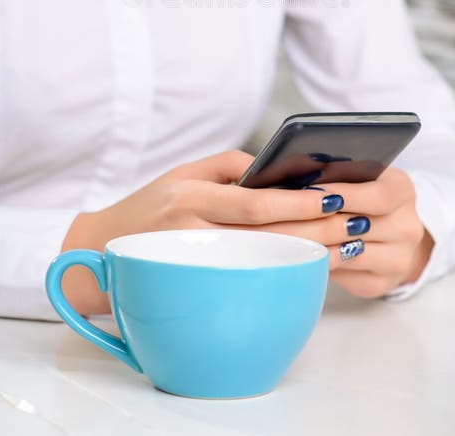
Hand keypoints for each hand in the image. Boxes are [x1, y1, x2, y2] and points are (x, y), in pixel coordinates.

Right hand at [59, 150, 348, 314]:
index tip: (333, 198)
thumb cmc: (149, 205)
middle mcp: (189, 231)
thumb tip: (279, 172)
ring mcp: (192, 264)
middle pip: (265, 237)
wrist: (99, 250)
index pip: (253, 202)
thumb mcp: (183, 171)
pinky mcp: (193, 287)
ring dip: (307, 256)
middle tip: (355, 225)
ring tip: (345, 248)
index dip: (297, 204)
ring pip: (261, 262)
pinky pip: (248, 279)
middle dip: (315, 232)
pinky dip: (283, 272)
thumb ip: (230, 166)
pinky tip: (310, 268)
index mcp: (188, 194)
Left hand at [250, 167, 433, 297]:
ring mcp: (398, 259)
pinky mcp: (381, 283)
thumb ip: (332, 170)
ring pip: (349, 255)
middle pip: (360, 228)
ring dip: (311, 246)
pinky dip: (319, 264)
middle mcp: (407, 227)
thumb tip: (297, 171)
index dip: (342, 194)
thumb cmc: (360, 193)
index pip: (377, 195)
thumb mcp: (354, 173)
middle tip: (277, 219)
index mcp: (402, 190)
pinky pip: (345, 275)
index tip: (307, 190)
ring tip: (277, 238)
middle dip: (314, 223)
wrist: (387, 231)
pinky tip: (295, 255)